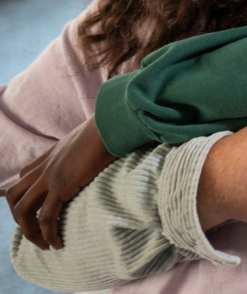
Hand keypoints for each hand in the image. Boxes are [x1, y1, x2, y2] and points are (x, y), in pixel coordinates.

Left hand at [6, 116, 116, 249]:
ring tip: (44, 244)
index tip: (37, 211)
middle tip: (36, 231)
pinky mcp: (61, 186)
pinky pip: (46, 217)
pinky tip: (57, 243)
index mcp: (50, 155)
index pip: (24, 177)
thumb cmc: (108, 128)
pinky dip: (48, 234)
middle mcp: (44, 166)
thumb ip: (86, 149)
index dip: (24, 196)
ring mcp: (49, 176)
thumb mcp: (90, 139)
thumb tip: (101, 152)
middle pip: (14, 195)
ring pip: (22, 209)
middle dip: (20, 217)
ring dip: (29, 231)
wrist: (111, 124)